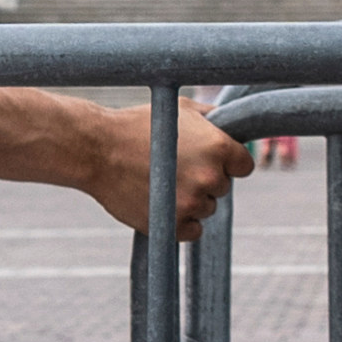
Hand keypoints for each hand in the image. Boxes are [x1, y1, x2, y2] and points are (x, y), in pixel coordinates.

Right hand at [85, 105, 252, 240]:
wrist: (97, 150)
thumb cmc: (139, 125)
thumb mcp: (182, 110)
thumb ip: (214, 119)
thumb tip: (234, 124)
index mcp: (219, 148)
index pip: (244, 166)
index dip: (229, 163)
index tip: (211, 160)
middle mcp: (210, 177)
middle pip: (223, 187)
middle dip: (205, 179)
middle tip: (176, 168)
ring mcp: (192, 204)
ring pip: (207, 208)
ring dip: (191, 200)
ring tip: (163, 182)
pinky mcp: (172, 226)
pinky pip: (192, 231)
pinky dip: (180, 222)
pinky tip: (162, 203)